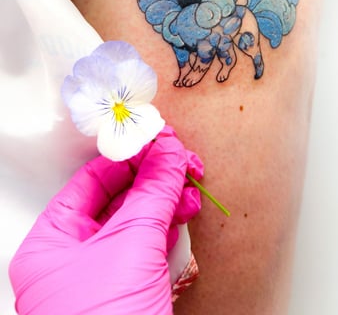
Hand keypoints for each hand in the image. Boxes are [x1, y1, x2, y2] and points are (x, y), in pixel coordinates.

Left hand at [9, 126, 202, 314]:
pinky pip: (147, 247)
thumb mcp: (131, 246)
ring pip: (136, 222)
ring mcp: (100, 277)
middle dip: (154, 178)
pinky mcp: (127, 293)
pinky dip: (168, 228)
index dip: (128, 156)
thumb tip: (169, 153)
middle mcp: (71, 259)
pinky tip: (185, 212)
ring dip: (166, 200)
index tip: (159, 139)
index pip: (92, 181)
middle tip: (182, 160)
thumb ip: (153, 192)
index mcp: (51, 244)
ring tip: (190, 185)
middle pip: (116, 199)